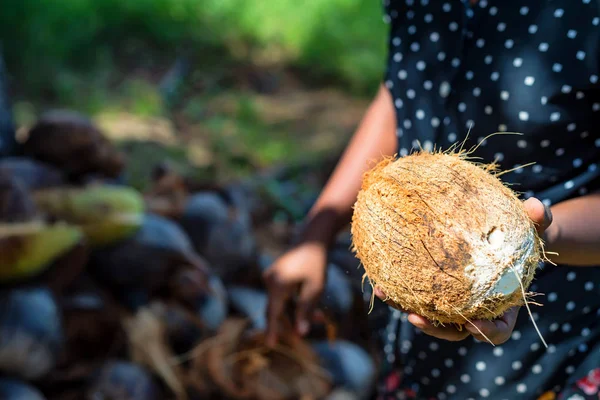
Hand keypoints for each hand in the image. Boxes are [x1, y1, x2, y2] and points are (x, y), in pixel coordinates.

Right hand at [263, 242, 327, 345]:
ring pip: (282, 302)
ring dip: (298, 312)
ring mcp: (271, 277)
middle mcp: (270, 280)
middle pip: (277, 309)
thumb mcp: (315, 289)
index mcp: (277, 284)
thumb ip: (306, 311)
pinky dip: (296, 302)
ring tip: (320, 318)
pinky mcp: (275, 275)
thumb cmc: (316, 264)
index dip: (273, 330)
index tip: (271, 345)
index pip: (273, 312)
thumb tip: (301, 333)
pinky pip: (283, 294)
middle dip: (290, 323)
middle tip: (300, 338)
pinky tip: (314, 309)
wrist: (312, 240)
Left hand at [375, 197, 552, 343]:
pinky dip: (398, 288)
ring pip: (429, 314)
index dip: (485, 331)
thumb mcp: (536, 228)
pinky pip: (416, 294)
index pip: (496, 329)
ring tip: (384, 292)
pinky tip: (378, 275)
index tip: (472, 325)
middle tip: (416, 317)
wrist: (507, 238)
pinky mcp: (435, 289)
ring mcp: (453, 302)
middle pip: (454, 330)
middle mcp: (475, 310)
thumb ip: (539, 220)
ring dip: (405, 307)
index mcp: (503, 306)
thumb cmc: (524, 237)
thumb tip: (536, 205)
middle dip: (434, 328)